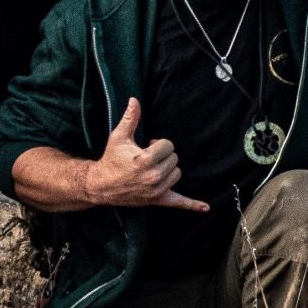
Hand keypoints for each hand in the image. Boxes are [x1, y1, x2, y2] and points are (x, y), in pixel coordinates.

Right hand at [82, 98, 208, 210]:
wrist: (102, 185)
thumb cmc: (111, 159)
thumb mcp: (119, 137)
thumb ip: (130, 118)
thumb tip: (134, 100)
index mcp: (145, 160)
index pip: (168, 145)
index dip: (158, 144)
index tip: (146, 147)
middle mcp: (153, 176)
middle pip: (174, 159)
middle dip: (163, 156)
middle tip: (147, 158)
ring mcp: (157, 190)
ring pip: (177, 173)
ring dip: (168, 169)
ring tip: (152, 169)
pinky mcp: (158, 200)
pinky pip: (179, 202)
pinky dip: (192, 205)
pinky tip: (205, 208)